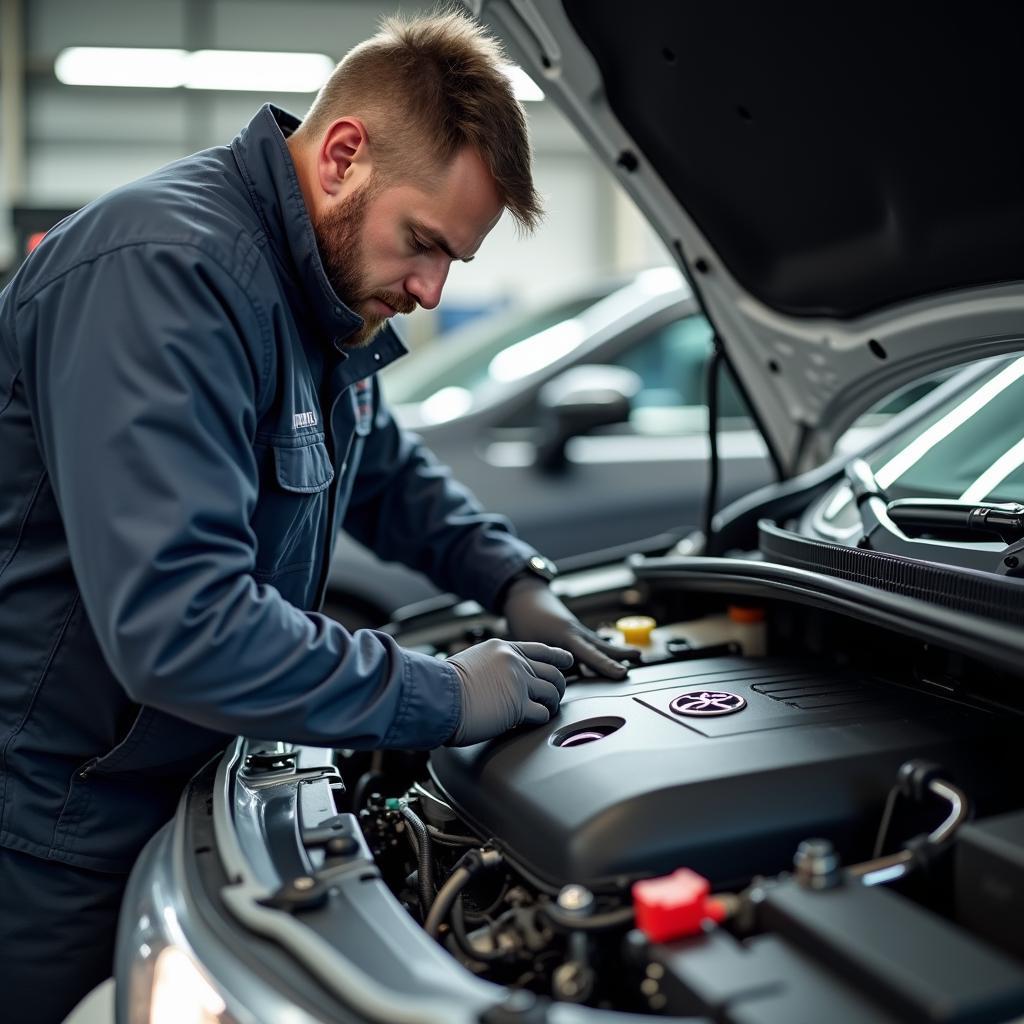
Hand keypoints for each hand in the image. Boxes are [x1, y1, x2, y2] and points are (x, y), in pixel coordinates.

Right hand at [446, 638, 572, 745]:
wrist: (437, 696)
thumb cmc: (444, 685)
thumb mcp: (472, 661)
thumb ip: (492, 665)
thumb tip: (498, 678)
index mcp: (503, 648)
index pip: (541, 649)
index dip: (558, 657)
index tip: (567, 661)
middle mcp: (515, 662)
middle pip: (553, 672)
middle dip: (558, 686)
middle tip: (555, 696)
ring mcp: (519, 683)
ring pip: (552, 692)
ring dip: (551, 703)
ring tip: (544, 710)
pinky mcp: (518, 707)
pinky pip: (542, 713)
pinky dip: (540, 718)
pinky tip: (532, 721)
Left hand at [502, 576, 639, 679]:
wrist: (525, 597)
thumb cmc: (525, 619)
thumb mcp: (530, 642)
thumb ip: (546, 661)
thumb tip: (560, 680)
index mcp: (565, 635)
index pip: (589, 654)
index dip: (606, 665)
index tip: (621, 673)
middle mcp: (576, 632)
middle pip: (602, 646)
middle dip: (620, 655)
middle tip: (639, 658)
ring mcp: (577, 631)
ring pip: (600, 644)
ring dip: (617, 652)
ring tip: (636, 656)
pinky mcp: (575, 633)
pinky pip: (593, 644)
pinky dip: (604, 651)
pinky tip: (613, 658)